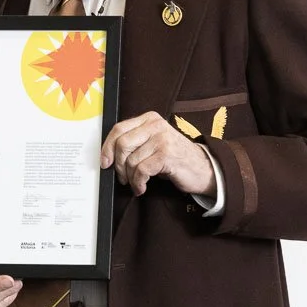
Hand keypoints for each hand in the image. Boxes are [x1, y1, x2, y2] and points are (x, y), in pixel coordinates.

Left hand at [100, 111, 216, 196]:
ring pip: (131, 160)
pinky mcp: (166, 155)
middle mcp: (155, 125)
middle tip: (123, 177)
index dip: (107, 147)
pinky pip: (141, 171)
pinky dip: (139, 183)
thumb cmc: (174, 157)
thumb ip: (135, 142)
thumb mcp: (153, 143)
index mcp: (149, 119)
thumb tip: (108, 155)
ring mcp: (162, 139)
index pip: (119, 129)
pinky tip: (142, 187)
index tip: (105, 162)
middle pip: (122, 144)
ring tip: (137, 183)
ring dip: (130, 178)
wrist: (202, 168)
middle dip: (119, 165)